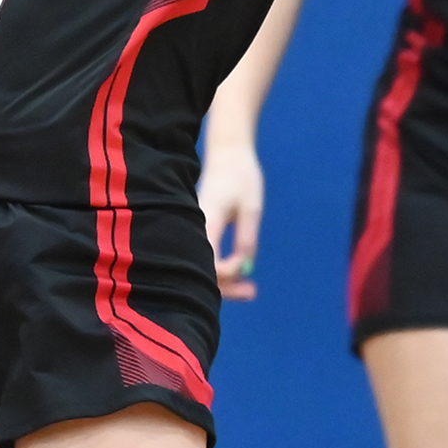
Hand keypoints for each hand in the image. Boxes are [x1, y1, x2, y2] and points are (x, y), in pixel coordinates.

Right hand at [199, 137, 264, 300]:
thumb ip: (247, 237)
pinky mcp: (202, 230)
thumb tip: (246, 269)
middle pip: (204, 269)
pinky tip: (240, 272)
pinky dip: (222, 268)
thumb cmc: (241, 176)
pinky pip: (207, 256)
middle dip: (226, 287)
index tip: (245, 266)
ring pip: (205, 265)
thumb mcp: (251, 208)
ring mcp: (196, 230)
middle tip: (252, 293)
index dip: (227, 272)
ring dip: (226, 280)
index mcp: (205, 222)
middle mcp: (195, 228)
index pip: (209, 262)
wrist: (228, 154)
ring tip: (251, 290)